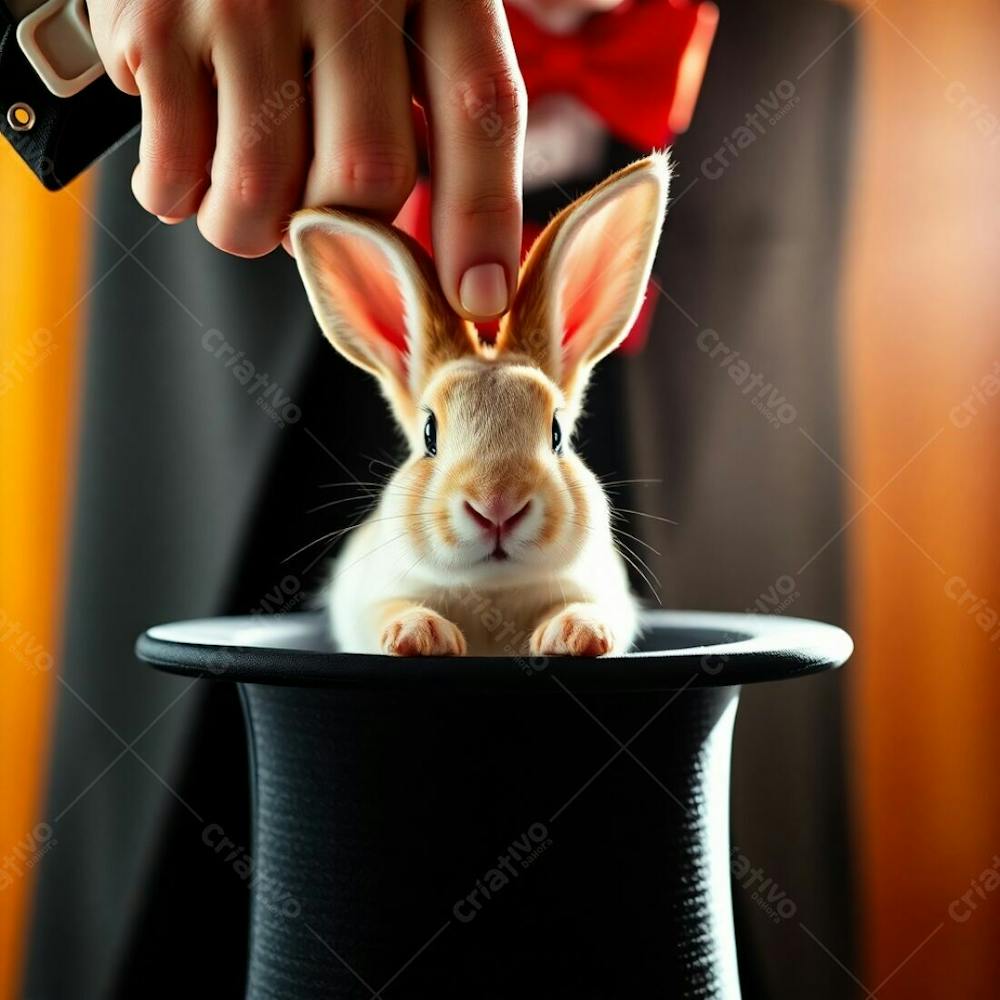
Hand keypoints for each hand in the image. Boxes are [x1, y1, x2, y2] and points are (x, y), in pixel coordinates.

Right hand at [88, 0, 525, 320]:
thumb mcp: (402, 5)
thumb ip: (440, 99)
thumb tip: (466, 259)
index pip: (479, 108)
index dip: (483, 219)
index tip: (477, 299)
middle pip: (367, 176)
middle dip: (342, 240)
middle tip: (318, 233)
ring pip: (263, 195)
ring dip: (250, 231)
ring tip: (243, 202)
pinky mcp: (156, 19)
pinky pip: (175, 172)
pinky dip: (177, 197)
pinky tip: (184, 168)